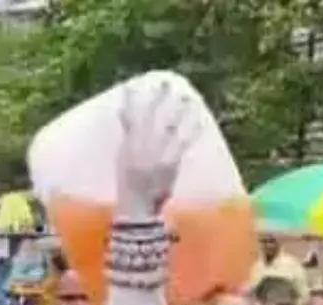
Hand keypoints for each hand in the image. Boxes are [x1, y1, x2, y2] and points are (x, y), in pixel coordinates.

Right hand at [115, 74, 202, 217]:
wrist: (137, 205)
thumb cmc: (128, 184)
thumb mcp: (122, 157)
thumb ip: (127, 134)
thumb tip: (123, 112)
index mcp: (129, 144)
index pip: (131, 116)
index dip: (133, 100)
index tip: (135, 85)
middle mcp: (142, 146)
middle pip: (152, 117)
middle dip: (159, 99)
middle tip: (166, 82)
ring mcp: (157, 154)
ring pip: (169, 126)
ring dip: (179, 111)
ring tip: (187, 97)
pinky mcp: (171, 163)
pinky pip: (183, 144)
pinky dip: (192, 132)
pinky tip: (200, 121)